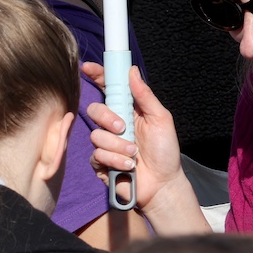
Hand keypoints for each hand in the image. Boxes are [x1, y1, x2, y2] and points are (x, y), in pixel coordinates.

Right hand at [86, 66, 208, 232]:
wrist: (162, 184)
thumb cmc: (165, 151)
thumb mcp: (161, 119)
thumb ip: (145, 96)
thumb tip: (132, 71)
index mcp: (129, 111)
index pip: (109, 89)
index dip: (98, 76)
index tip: (88, 67)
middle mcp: (115, 125)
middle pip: (95, 110)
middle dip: (107, 117)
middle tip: (123, 127)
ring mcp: (106, 144)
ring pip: (96, 135)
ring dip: (118, 145)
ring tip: (134, 154)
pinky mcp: (101, 162)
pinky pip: (97, 155)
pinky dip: (115, 160)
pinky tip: (128, 166)